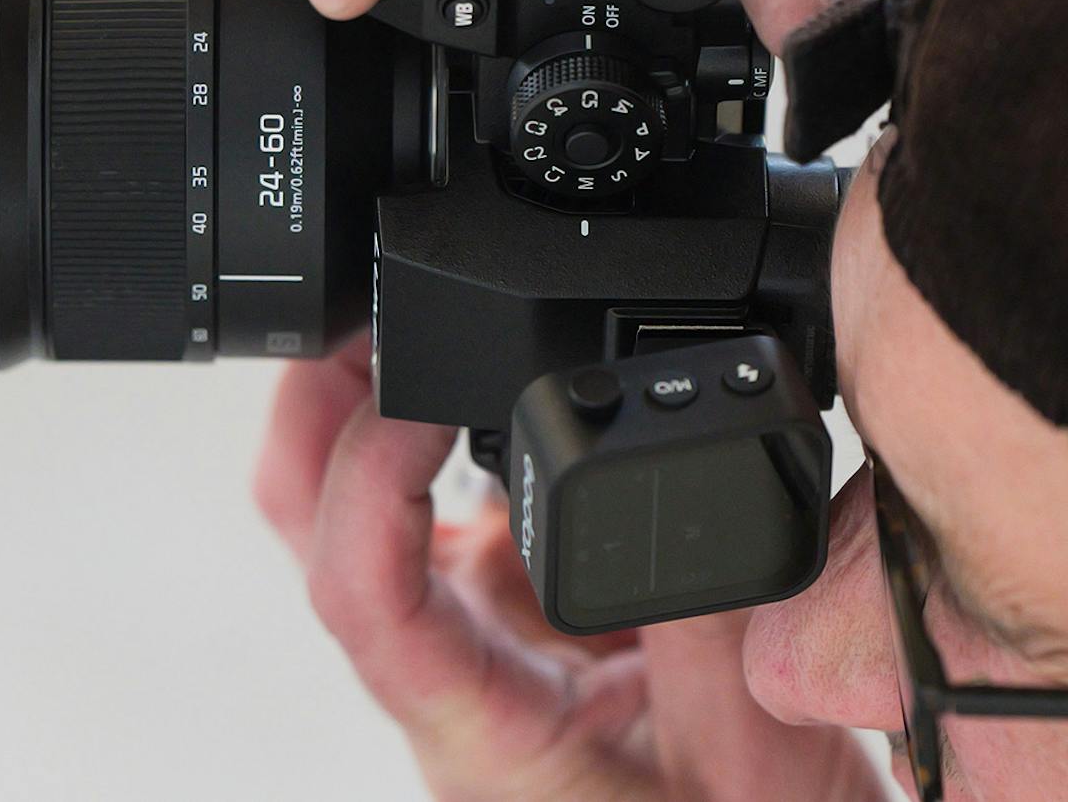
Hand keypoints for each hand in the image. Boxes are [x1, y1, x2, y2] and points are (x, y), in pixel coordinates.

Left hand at [255, 337, 882, 799]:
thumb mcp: (752, 746)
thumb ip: (709, 623)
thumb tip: (686, 484)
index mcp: (477, 726)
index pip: (363, 596)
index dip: (365, 483)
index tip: (419, 399)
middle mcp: (452, 669)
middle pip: (315, 530)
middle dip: (315, 415)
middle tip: (362, 321)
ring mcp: (474, 626)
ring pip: (363, 507)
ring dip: (363, 407)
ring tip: (410, 321)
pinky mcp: (513, 596)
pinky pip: (445, 498)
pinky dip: (441, 422)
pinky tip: (477, 378)